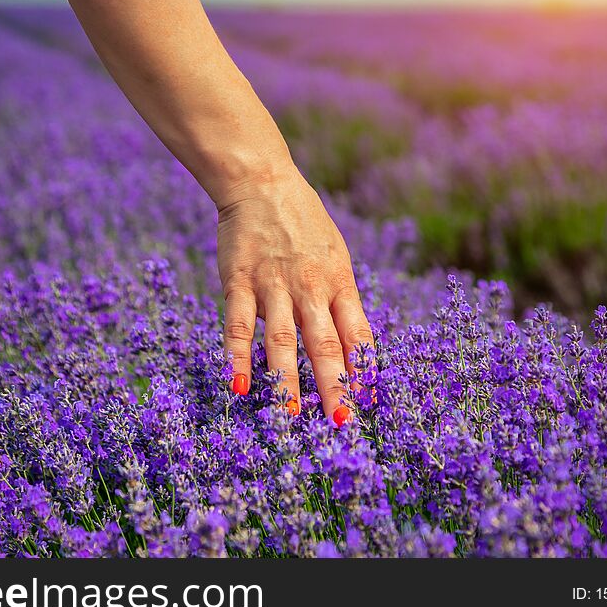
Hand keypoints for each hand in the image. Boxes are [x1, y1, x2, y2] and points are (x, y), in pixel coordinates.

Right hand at [217, 166, 372, 424]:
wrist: (262, 182)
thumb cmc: (303, 223)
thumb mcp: (335, 255)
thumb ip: (340, 298)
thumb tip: (352, 345)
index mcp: (340, 283)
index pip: (358, 335)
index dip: (363, 371)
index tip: (368, 404)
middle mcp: (311, 287)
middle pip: (326, 344)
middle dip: (334, 386)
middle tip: (339, 424)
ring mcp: (274, 285)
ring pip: (282, 339)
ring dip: (285, 379)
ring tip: (288, 416)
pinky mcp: (239, 282)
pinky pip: (239, 324)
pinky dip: (238, 356)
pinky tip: (238, 384)